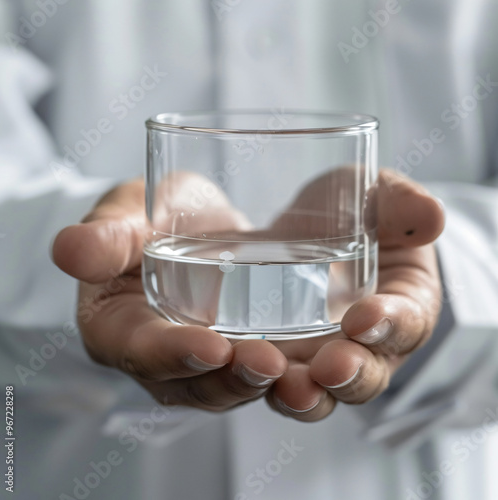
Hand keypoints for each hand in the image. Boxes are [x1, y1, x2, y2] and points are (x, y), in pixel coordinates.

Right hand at [53, 174, 287, 411]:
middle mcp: (165, 355)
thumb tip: (70, 249)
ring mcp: (208, 357)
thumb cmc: (150, 216)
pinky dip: (296, 368)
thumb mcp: (127, 212)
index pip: (139, 350)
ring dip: (270, 385)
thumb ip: (107, 233)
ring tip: (307, 372)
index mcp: (121, 326)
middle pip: (194, 384)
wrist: (191, 222)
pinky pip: (269, 369)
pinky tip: (328, 354)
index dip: (172, 354)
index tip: (211, 346)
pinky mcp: (245, 348)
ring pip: (236, 385)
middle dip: (230, 379)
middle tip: (268, 363)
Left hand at [263, 169, 444, 420]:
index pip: (407, 324)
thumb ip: (400, 203)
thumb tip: (431, 216)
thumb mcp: (375, 197)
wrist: (302, 230)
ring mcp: (316, 360)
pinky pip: (264, 382)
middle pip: (363, 378)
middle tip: (332, 365)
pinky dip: (250, 381)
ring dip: (300, 394)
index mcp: (402, 308)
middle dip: (349, 375)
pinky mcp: (276, 360)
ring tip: (284, 381)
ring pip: (314, 393)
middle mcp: (364, 347)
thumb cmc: (350, 215)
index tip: (365, 316)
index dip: (391, 324)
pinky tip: (233, 365)